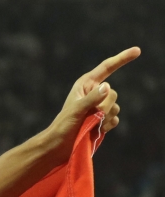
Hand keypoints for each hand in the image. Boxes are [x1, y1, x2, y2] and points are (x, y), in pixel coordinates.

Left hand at [42, 47, 140, 164]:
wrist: (60, 145)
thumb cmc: (63, 125)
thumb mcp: (76, 110)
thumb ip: (92, 98)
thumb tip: (107, 87)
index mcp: (86, 84)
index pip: (107, 68)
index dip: (122, 59)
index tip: (137, 51)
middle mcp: (94, 93)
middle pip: (113, 94)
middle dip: (105, 106)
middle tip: (92, 115)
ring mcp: (99, 106)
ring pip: (115, 107)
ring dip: (105, 117)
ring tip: (90, 124)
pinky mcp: (102, 119)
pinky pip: (115, 118)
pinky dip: (108, 125)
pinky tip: (97, 130)